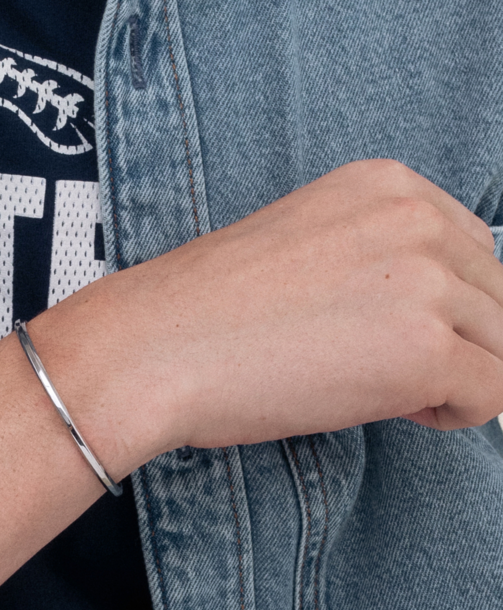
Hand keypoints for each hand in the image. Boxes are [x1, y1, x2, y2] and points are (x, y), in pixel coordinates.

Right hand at [31, 159, 502, 466]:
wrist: (153, 348)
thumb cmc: (203, 310)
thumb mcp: (301, 251)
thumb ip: (375, 262)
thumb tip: (430, 318)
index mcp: (386, 184)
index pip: (475, 249)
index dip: (448, 304)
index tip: (400, 334)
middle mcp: (418, 220)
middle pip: (496, 298)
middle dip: (458, 342)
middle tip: (386, 372)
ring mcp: (427, 285)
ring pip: (502, 346)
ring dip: (458, 376)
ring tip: (387, 391)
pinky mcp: (424, 353)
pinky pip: (494, 396)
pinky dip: (457, 413)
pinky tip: (399, 411)